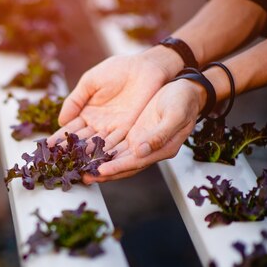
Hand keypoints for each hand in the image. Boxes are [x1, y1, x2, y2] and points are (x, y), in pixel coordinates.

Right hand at [48, 47, 182, 149]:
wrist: (145, 67)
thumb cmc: (117, 69)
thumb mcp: (90, 81)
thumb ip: (75, 100)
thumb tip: (61, 121)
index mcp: (87, 111)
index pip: (70, 128)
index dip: (59, 137)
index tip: (47, 146)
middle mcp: (98, 123)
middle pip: (81, 140)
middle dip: (69, 151)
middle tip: (57, 161)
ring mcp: (112, 128)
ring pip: (96, 145)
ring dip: (86, 156)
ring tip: (74, 165)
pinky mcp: (128, 130)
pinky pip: (115, 143)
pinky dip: (105, 153)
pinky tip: (96, 161)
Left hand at [83, 78, 204, 182]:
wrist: (187, 90)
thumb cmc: (184, 101)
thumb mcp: (175, 115)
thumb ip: (159, 135)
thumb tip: (140, 150)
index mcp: (161, 149)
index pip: (135, 163)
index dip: (117, 168)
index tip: (100, 171)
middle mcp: (148, 150)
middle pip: (122, 165)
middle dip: (103, 172)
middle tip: (83, 176)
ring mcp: (140, 142)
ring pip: (116, 156)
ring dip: (99, 163)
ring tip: (80, 167)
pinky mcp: (133, 132)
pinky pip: (115, 144)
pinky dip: (101, 148)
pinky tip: (87, 149)